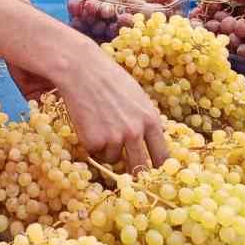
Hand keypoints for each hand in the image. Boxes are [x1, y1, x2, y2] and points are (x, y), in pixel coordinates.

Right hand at [41, 43, 168, 171]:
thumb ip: (144, 119)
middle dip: (135, 172)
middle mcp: (135, 132)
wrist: (81, 70)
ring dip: (107, 150)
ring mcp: (114, 138)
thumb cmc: (109, 78)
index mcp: (151, 120)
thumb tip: (148, 140)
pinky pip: (95, 153)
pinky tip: (88, 124)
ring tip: (99, 126)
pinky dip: (91, 144)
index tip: (155, 174)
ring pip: (113, 159)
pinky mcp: (94, 142)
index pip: (162, 155)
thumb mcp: (137, 97)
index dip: (158, 167)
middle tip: (129, 172)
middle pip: (140, 167)